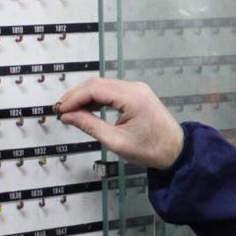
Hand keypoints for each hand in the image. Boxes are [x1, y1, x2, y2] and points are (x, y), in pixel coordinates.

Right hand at [55, 77, 184, 169]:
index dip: (73, 98)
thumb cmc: (149, 150)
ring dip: (85, 96)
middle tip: (60, 111)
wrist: (177, 151)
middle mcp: (134, 87)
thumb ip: (90, 126)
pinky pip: (112, 91)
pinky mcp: (138, 94)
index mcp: (131, 97)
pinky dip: (97, 98)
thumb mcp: (116, 141)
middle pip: (97, 84)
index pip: (94, 89)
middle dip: (76, 96)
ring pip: (104, 86)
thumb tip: (68, 116)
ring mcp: (137, 89)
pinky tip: (86, 109)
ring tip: (70, 112)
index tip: (59, 111)